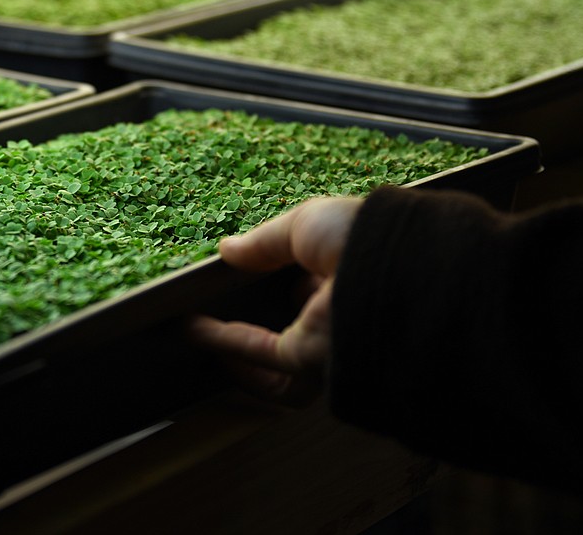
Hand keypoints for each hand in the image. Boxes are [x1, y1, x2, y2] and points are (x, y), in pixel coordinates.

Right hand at [187, 196, 362, 405]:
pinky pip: (258, 355)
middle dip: (250, 322)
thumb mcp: (306, 223)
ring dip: (232, 347)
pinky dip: (224, 343)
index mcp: (346, 275)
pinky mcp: (306, 360)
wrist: (388, 267)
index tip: (239, 274)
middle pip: (285, 327)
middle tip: (210, 308)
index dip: (272, 281)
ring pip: (271, 360)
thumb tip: (227, 250)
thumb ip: (263, 240)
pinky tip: (194, 329)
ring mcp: (322, 341)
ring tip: (196, 329)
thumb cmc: (361, 235)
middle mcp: (335, 313)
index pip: (304, 286)